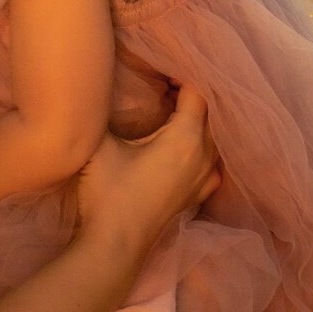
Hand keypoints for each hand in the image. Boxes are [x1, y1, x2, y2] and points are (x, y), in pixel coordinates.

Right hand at [76, 84, 218, 252]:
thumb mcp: (100, 144)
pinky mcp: (200, 193)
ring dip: (198, 119)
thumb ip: (102, 110)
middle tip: (165, 82)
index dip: (182, 73)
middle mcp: (205, 154)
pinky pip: (211, 158)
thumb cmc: (108, 192)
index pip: (198, 91)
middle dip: (191, 93)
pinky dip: (202, 144)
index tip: (162, 66)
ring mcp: (206, 176)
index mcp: (186, 137)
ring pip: (213, 135)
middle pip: (210, 111)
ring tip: (172, 108)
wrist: (115, 244)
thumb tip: (99, 87)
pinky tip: (183, 143)